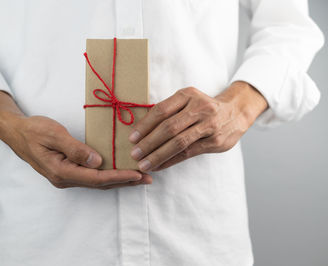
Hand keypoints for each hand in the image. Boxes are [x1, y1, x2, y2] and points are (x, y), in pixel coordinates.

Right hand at [0, 90, 151, 188]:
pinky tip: (118, 172)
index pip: (96, 177)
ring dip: (118, 180)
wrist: (16, 132)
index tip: (137, 175)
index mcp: (61, 171)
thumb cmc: (33, 130)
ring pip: (97, 182)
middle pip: (100, 184)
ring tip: (139, 178)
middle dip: (124, 182)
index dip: (118, 177)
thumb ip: (75, 148)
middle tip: (147, 179)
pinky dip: (108, 176)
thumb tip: (97, 162)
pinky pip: (91, 177)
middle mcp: (65, 178)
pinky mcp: (67, 171)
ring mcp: (65, 177)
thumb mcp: (53, 135)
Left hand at [128, 81, 267, 171]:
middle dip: (149, 143)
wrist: (236, 112)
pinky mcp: (214, 141)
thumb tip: (141, 129)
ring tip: (144, 164)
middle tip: (134, 154)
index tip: (132, 138)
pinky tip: (159, 166)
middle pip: (169, 127)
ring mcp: (209, 125)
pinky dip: (171, 160)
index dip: (144, 126)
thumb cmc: (203, 107)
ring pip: (178, 143)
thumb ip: (169, 111)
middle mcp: (199, 108)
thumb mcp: (187, 100)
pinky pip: (188, 153)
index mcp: (187, 95)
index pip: (161, 110)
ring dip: (158, 155)